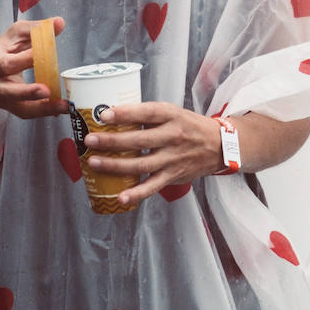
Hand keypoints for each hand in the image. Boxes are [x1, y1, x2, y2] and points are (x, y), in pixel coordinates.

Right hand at [0, 18, 69, 119]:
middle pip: (5, 90)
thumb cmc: (4, 49)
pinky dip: (44, 111)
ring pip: (17, 107)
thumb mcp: (16, 34)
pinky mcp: (10, 107)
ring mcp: (0, 97)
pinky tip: (60, 108)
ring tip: (61, 105)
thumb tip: (59, 23)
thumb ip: (37, 28)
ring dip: (40, 108)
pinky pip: (26, 113)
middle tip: (46, 90)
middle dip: (26, 92)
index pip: (6, 62)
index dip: (25, 59)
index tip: (44, 53)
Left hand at [83, 102, 222, 205]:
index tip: (104, 114)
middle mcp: (173, 137)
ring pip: (140, 164)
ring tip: (94, 162)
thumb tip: (113, 114)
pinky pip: (152, 187)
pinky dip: (136, 194)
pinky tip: (120, 197)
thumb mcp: (173, 112)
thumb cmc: (190, 126)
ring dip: (115, 165)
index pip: (147, 112)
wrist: (219, 145)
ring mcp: (172, 158)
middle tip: (90, 140)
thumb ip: (148, 115)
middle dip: (111, 141)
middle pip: (139, 140)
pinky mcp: (172, 176)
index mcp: (172, 116)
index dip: (125, 113)